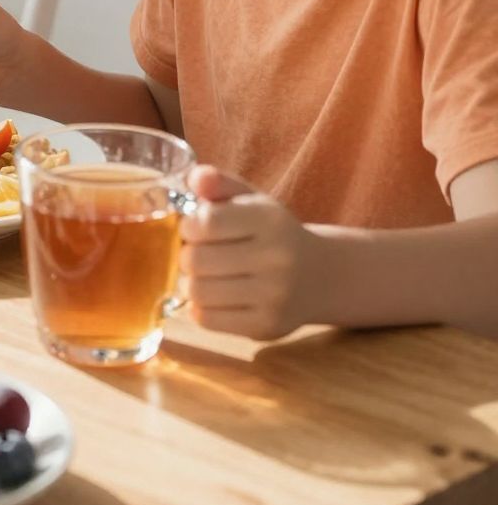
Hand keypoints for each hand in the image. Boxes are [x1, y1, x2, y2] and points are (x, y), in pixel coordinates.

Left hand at [180, 165, 323, 341]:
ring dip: (190, 282)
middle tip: (196, 254)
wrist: (318, 275)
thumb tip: (196, 178)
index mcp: (269, 219)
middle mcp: (276, 257)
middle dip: (187, 255)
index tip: (194, 228)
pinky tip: (212, 297)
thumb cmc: (272, 233)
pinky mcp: (265, 326)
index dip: (189, 225)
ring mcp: (273, 296)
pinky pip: (207, 320)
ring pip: (198, 291)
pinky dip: (199, 307)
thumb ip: (220, 183)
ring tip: (201, 275)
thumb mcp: (252, 200)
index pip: (206, 221)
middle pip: (196, 260)